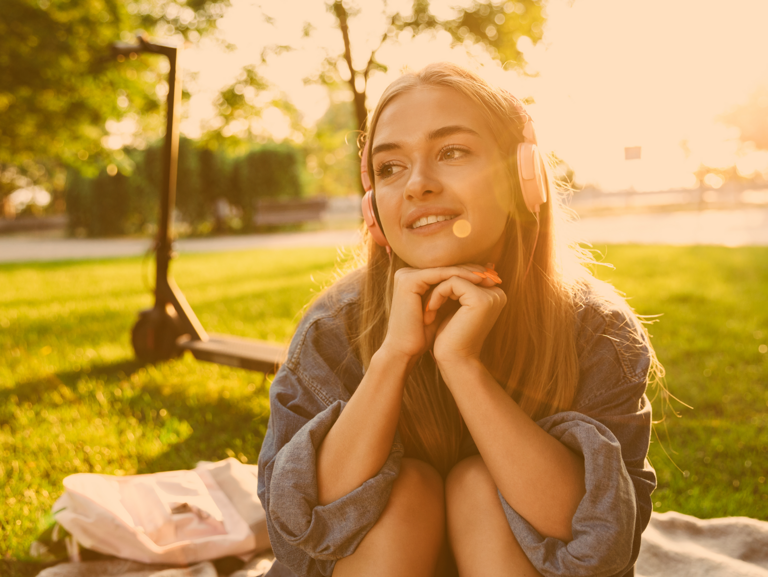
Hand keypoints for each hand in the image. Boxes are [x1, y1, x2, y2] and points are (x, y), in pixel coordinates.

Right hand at [380, 265, 498, 365]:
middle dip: (471, 270)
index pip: (446, 270)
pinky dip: (460, 276)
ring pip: (445, 269)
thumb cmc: (425, 334)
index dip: (469, 272)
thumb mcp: (444, 308)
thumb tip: (482, 278)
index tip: (492, 276)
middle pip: (446, 267)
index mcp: (414, 278)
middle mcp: (407, 273)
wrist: (406, 350)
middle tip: (494, 273)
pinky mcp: (409, 281)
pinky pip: (440, 274)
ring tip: (488, 277)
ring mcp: (406, 275)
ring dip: (469, 272)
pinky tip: (477, 280)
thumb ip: (455, 291)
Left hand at [424, 266, 506, 365]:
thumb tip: (447, 267)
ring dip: (436, 291)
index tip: (431, 302)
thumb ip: (455, 289)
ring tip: (428, 310)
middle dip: (440, 286)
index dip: (444, 285)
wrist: (453, 361)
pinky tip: (430, 311)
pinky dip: (437, 295)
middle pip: (461, 274)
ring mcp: (491, 296)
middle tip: (427, 303)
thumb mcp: (453, 307)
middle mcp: (497, 293)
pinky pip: (452, 283)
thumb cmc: (450, 338)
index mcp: (494, 294)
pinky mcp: (481, 299)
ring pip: (454, 276)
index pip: (464, 275)